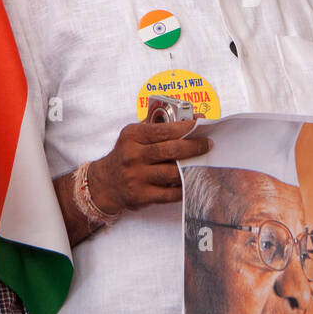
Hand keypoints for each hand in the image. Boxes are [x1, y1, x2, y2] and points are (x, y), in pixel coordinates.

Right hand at [87, 120, 211, 213]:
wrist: (104, 183)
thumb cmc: (126, 155)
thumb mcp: (133, 135)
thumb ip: (156, 126)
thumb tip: (190, 118)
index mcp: (132, 136)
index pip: (164, 130)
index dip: (186, 127)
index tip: (201, 125)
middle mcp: (133, 155)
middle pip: (171, 150)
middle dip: (194, 147)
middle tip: (208, 145)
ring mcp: (136, 177)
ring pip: (172, 173)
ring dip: (191, 168)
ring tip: (203, 162)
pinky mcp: (141, 195)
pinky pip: (169, 193)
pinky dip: (184, 187)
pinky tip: (192, 181)